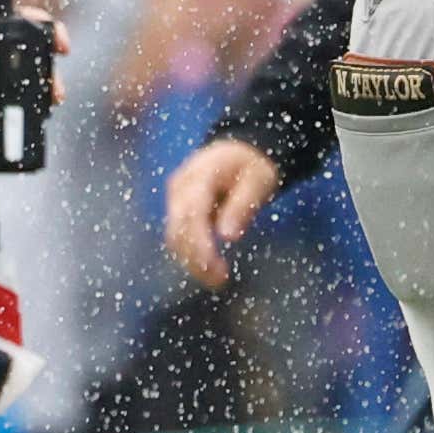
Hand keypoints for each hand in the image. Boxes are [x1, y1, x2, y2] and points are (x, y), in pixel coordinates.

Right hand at [164, 139, 281, 287]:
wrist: (237, 152)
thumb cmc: (252, 166)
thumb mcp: (259, 180)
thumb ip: (243, 205)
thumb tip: (228, 236)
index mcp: (203, 173)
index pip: (193, 212)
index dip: (199, 242)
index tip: (213, 267)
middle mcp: (181, 185)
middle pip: (178, 227)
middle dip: (195, 258)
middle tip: (220, 280)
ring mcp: (175, 196)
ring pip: (174, 235)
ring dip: (191, 260)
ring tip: (218, 279)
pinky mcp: (176, 208)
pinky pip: (178, 235)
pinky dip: (191, 253)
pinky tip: (209, 268)